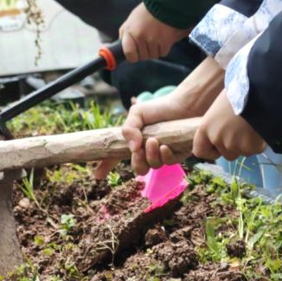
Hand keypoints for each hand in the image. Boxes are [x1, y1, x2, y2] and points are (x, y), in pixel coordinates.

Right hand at [92, 57, 223, 178]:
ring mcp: (162, 154)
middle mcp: (147, 151)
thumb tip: (132, 148)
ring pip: (153, 167)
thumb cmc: (160, 108)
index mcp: (134, 141)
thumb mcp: (138, 113)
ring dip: (151, 156)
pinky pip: (168, 163)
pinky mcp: (177, 155)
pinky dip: (164, 155)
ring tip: (154, 140)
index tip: (97, 175)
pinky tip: (165, 146)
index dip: (106, 166)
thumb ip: (129, 128)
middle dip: (137, 162)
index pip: (117, 156)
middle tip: (139, 150)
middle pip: (138, 168)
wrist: (184, 105)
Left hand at [119, 3, 188, 62]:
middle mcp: (139, 37)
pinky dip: (163, 48)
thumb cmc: (146, 12)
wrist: (164, 3)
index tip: (135, 54)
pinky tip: (163, 38)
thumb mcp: (131, 21)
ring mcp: (152, 39)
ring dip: (155, 50)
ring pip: (153, 55)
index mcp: (129, 32)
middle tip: (148, 41)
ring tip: (156, 38)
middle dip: (145, 52)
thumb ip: (126, 34)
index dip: (132, 56)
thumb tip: (123, 48)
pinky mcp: (165, 41)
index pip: (129, 53)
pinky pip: (162, 53)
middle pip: (142, 56)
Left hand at [193, 90, 264, 161]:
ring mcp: (234, 146)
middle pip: (225, 153)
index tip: (217, 146)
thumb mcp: (218, 108)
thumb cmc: (237, 93)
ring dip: (245, 145)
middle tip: (240, 130)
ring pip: (240, 152)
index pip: (200, 151)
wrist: (259, 90)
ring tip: (250, 127)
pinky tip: (259, 128)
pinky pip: (254, 150)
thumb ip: (216, 125)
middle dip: (232, 146)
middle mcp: (217, 139)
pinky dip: (257, 143)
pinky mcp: (251, 148)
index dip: (209, 150)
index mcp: (205, 128)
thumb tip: (221, 133)